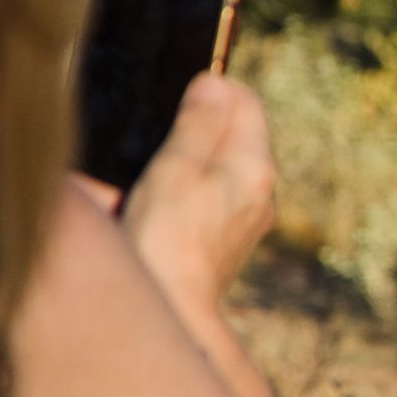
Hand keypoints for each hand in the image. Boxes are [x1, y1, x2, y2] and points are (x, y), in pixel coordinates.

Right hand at [118, 73, 277, 319]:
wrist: (173, 313)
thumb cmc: (170, 240)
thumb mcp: (177, 170)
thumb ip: (198, 125)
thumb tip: (214, 83)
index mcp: (254, 167)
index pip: (246, 103)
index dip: (212, 88)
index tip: (175, 93)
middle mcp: (259, 193)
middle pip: (227, 136)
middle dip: (186, 128)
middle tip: (152, 135)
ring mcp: (243, 220)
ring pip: (206, 170)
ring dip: (170, 163)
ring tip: (142, 172)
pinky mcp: (222, 242)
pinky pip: (194, 202)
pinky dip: (167, 195)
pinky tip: (137, 204)